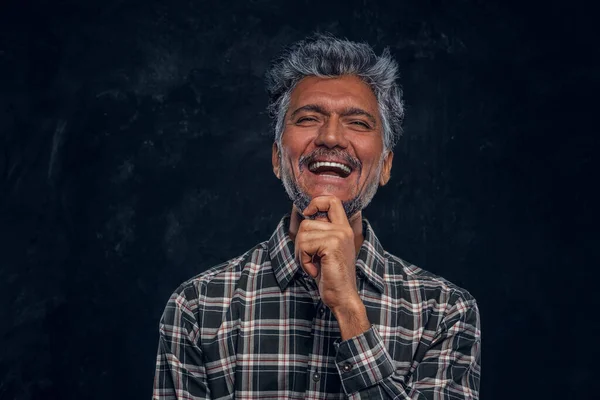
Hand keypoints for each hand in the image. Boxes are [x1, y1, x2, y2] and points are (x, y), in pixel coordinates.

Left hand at [294, 195, 360, 311]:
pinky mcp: (332, 244)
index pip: (332, 201)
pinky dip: (303, 261)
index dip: (316, 202)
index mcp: (344, 229)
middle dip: (300, 243)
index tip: (308, 214)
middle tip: (310, 259)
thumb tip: (306, 216)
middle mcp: (343, 229)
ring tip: (313, 265)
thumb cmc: (331, 276)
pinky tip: (315, 271)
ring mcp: (339, 235)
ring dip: (301, 254)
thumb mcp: (326, 250)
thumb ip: (321, 233)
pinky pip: (304, 246)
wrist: (342, 297)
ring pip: (303, 234)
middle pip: (307, 222)